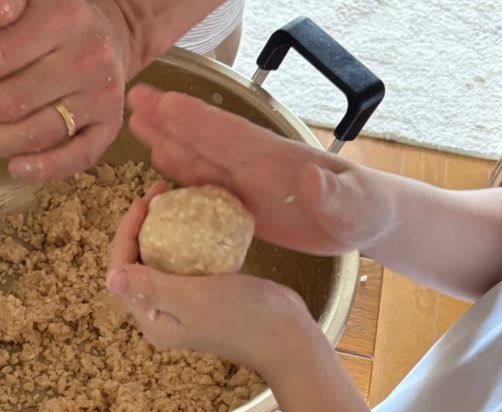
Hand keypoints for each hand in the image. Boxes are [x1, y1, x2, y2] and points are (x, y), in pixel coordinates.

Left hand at [0, 0, 132, 180]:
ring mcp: (103, 94)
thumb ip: (6, 1)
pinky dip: (45, 169)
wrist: (107, 34)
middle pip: (14, 100)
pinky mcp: (110, 126)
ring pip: (39, 132)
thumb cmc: (51, 19)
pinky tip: (14, 169)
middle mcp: (88, 55)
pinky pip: (77, 157)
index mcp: (63, 16)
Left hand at [106, 184, 324, 379]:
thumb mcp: (193, 299)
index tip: (144, 202)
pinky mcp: (203, 295)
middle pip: (137, 264)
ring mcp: (182, 304)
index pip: (122, 273)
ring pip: (159, 261)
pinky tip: (197, 220)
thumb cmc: (242, 318)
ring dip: (161, 230)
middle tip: (159, 193)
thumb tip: (111, 278)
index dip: (126, 234)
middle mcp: (161, 314)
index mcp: (152, 319)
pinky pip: (184, 262)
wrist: (285, 336)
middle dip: (140, 228)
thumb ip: (151, 288)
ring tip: (173, 200)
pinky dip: (185, 239)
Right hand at [126, 85, 396, 256]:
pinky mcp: (246, 204)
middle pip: (205, 139)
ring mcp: (248, 183)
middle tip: (135, 100)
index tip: (167, 103)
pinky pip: (207, 188)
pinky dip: (183, 175)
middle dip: (171, 120)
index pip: (232, 136)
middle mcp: (255, 166)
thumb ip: (332, 194)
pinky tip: (162, 165)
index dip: (199, 121)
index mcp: (276, 161)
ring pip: (200, 159)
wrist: (366, 221)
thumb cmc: (364, 211)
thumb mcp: (355, 207)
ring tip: (136, 126)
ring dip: (168, 142)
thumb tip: (308, 179)